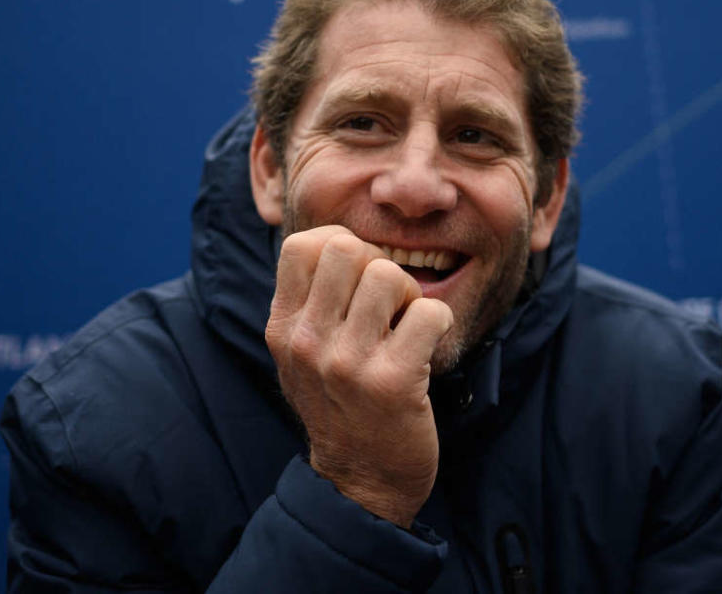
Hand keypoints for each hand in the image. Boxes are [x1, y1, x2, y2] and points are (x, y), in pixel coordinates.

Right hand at [266, 225, 453, 526]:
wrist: (362, 480)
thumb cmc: (339, 406)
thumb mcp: (299, 355)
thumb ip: (307, 303)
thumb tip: (337, 241)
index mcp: (283, 329)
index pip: (302, 245)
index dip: (340, 245)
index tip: (357, 277)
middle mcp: (307, 342)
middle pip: (346, 248)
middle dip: (377, 264)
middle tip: (387, 302)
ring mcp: (346, 364)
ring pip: (388, 275)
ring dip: (410, 295)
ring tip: (405, 327)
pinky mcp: (391, 382)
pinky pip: (429, 313)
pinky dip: (439, 322)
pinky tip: (426, 345)